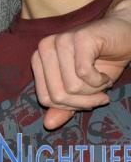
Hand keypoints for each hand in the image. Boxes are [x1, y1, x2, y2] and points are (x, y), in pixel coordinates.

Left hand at [31, 9, 130, 128]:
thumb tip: (48, 125)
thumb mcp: (82, 89)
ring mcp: (60, 40)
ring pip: (72, 86)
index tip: (88, 98)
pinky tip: (104, 72)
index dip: (71, 106)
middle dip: (84, 100)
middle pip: (57, 95)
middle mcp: (44, 48)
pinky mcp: (79, 37)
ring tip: (101, 77)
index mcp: (39, 58)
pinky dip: (100, 80)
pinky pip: (84, 73)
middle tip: (99, 91)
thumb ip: (65, 105)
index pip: (45, 98)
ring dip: (95, 89)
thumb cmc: (101, 63)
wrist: (123, 37)